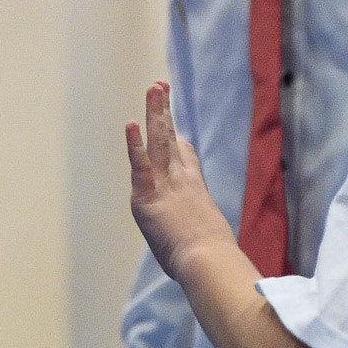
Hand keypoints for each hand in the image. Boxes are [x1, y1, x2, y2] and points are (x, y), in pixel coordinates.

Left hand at [126, 81, 234, 279]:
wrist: (207, 260)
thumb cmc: (211, 261)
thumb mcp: (208, 242)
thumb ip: (204, 238)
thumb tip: (216, 257)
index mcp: (194, 190)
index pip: (183, 158)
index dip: (177, 143)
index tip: (174, 131)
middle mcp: (181, 180)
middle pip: (172, 138)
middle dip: (164, 112)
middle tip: (159, 86)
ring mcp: (166, 185)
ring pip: (159, 141)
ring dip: (155, 112)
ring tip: (154, 87)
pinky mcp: (148, 196)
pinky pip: (140, 164)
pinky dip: (135, 144)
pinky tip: (132, 123)